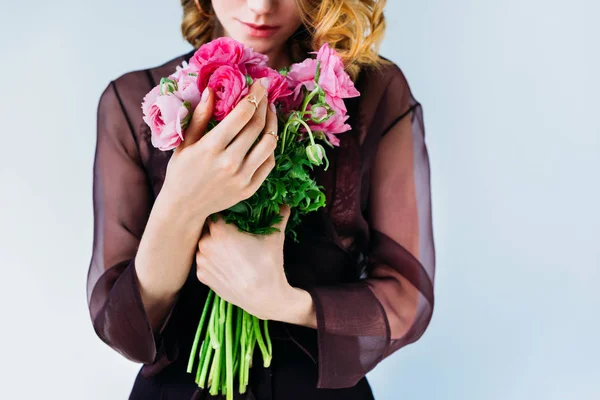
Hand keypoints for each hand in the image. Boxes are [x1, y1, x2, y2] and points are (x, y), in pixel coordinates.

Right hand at [160, 78, 277, 223]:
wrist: (183, 207)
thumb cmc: (181, 170)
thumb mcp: (186, 142)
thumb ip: (200, 116)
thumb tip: (213, 90)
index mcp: (211, 147)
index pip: (242, 115)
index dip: (254, 95)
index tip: (260, 84)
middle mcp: (229, 162)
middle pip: (257, 126)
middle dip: (265, 104)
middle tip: (266, 94)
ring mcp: (242, 177)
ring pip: (269, 144)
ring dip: (273, 124)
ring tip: (270, 113)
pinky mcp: (250, 189)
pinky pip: (269, 163)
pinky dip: (270, 147)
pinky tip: (266, 137)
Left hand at [195, 204, 293, 320]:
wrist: (264, 298)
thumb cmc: (268, 265)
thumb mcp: (274, 238)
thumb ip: (278, 217)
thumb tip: (285, 204)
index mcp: (219, 230)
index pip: (214, 212)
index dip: (223, 213)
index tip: (232, 216)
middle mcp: (205, 244)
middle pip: (207, 229)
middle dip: (218, 230)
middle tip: (233, 233)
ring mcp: (201, 262)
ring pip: (203, 245)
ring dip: (213, 245)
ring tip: (230, 251)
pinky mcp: (201, 277)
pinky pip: (203, 262)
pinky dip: (211, 261)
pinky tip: (227, 264)